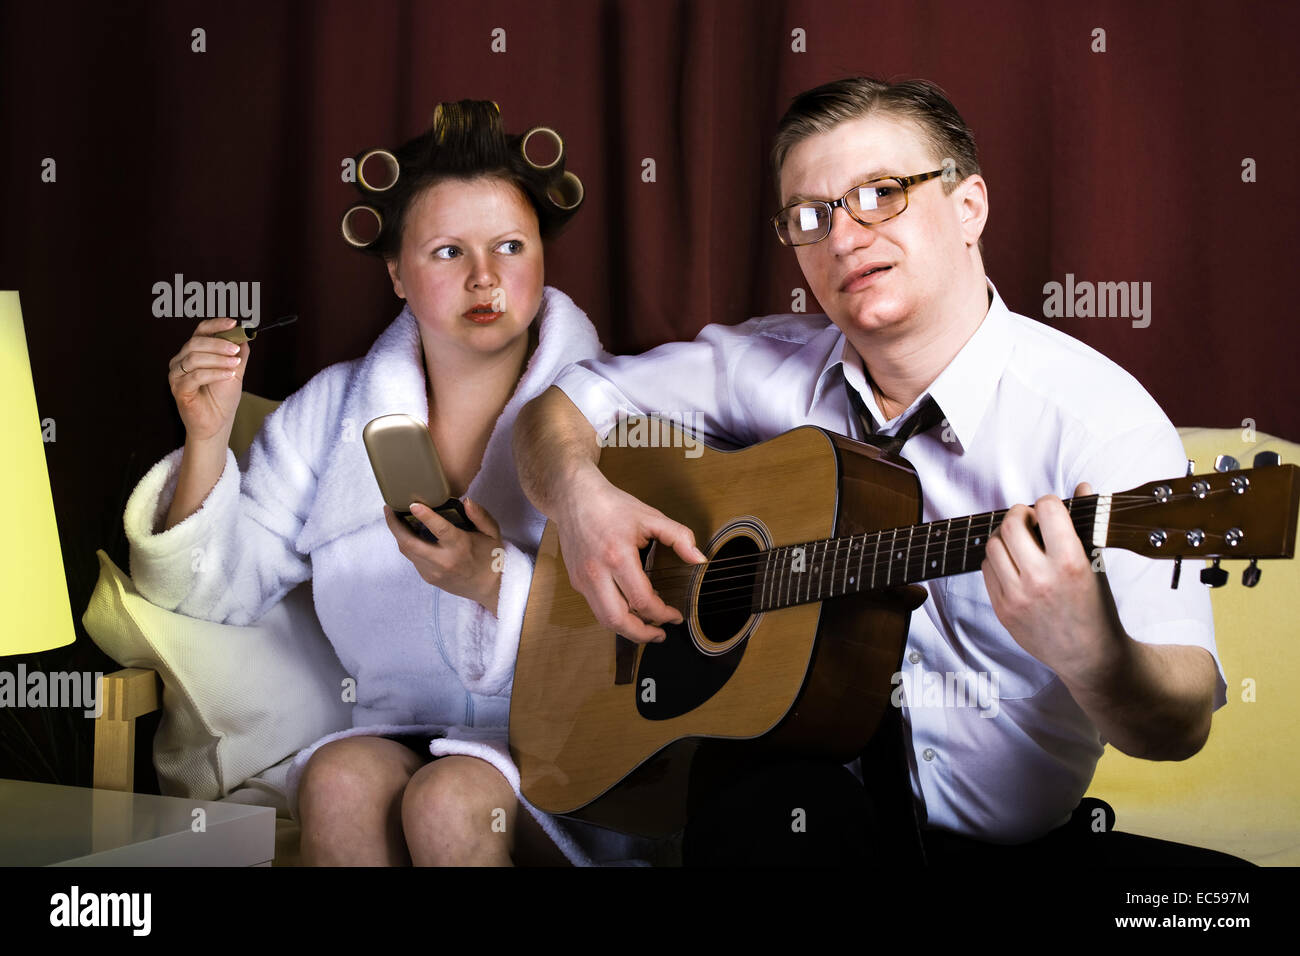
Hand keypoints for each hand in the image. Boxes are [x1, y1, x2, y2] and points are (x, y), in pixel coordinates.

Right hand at [169, 317, 248, 441]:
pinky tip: (228, 376)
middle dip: (219, 344)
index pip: (201, 330)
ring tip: (234, 365)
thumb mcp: (235, 370)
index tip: (234, 323)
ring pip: (195, 358)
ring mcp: (177, 374)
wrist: (217, 422)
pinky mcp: (178, 389)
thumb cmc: (223, 397)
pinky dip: (214, 373)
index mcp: (193, 351)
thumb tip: (246, 333)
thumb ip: (239, 352)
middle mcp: (181, 360)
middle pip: (196, 342)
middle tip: (236, 351)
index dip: (216, 324)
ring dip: (218, 359)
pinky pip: (195, 376)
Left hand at [384, 497, 505, 613]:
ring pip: (407, 551)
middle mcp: (444, 561)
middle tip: (388, 507)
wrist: (489, 588)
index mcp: (461, 547)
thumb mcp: (492, 533)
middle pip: (410, 543)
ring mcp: (434, 572)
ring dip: (397, 533)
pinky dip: (407, 543)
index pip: (440, 530)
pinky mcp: (428, 578)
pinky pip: (413, 558)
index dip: (425, 516)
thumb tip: (466, 501)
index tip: (413, 504)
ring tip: (393, 516)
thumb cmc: (491, 557)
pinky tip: (406, 532)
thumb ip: (480, 515)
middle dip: (395, 525)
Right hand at [553, 467, 706, 643]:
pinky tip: (630, 610)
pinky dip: (615, 615)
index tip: (675, 616)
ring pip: (604, 619)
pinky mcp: (576, 581)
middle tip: (660, 635)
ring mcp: (582, 579)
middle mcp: (596, 572)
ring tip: (646, 629)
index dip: (662, 614)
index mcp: (617, 556)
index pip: (642, 600)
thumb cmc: (611, 505)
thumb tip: (699, 559)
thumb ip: (679, 537)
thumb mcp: (650, 516)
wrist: (574, 497)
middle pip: (618, 620)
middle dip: (642, 634)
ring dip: (627, 630)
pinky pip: (596, 608)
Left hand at [981, 482, 1128, 687]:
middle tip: (1029, 518)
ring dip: (1005, 536)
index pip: (1047, 510)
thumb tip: (1081, 487)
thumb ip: (1086, 524)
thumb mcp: (1098, 564)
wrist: (1088, 656)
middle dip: (1020, 514)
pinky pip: (986, 570)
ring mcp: (1017, 596)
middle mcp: (1040, 579)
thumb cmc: (1096, 608)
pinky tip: (1013, 563)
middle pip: (1011, 525)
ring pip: (993, 545)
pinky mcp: (1002, 610)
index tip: (1051, 508)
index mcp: (1070, 564)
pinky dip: (997, 560)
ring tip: (1020, 541)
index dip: (1048, 503)